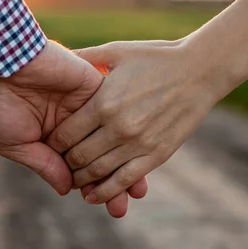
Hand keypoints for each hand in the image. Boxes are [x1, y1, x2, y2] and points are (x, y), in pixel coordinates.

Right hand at [0, 40, 147, 216]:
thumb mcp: (14, 143)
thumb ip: (44, 164)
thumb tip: (68, 189)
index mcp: (48, 136)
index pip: (75, 165)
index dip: (90, 185)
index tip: (104, 205)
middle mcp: (69, 123)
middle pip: (98, 155)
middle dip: (111, 181)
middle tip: (122, 205)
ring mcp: (83, 105)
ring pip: (110, 139)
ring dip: (124, 163)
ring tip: (136, 190)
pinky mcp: (93, 86)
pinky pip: (114, 111)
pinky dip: (124, 134)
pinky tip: (136, 158)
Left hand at [45, 40, 222, 203]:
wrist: (199, 70)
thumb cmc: (154, 57)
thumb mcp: (116, 51)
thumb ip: (84, 58)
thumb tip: (56, 53)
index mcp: (104, 102)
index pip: (65, 134)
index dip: (52, 143)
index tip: (48, 143)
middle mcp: (118, 127)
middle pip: (78, 157)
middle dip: (63, 163)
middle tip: (58, 163)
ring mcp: (138, 143)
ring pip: (98, 172)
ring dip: (80, 180)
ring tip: (72, 180)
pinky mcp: (157, 154)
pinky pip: (125, 180)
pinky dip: (106, 192)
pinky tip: (93, 196)